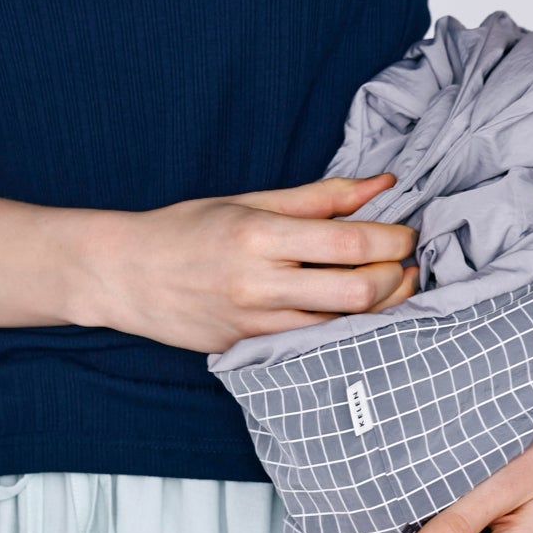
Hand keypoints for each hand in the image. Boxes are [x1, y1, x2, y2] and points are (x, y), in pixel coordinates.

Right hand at [82, 172, 419, 353]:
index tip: (405, 232)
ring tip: (390, 284)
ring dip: (380, 306)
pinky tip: (354, 311)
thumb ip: (318, 197)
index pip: (349, 244)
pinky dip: (345, 327)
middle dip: (397, 277)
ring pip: (343, 326)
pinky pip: (315, 342)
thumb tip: (380, 183)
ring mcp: (255, 324)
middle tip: (407, 261)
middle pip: (357, 292)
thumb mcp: (247, 200)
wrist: (126, 275)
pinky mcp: (251, 349)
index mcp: (258, 234)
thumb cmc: (186, 229)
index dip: (392, 239)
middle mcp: (259, 283)